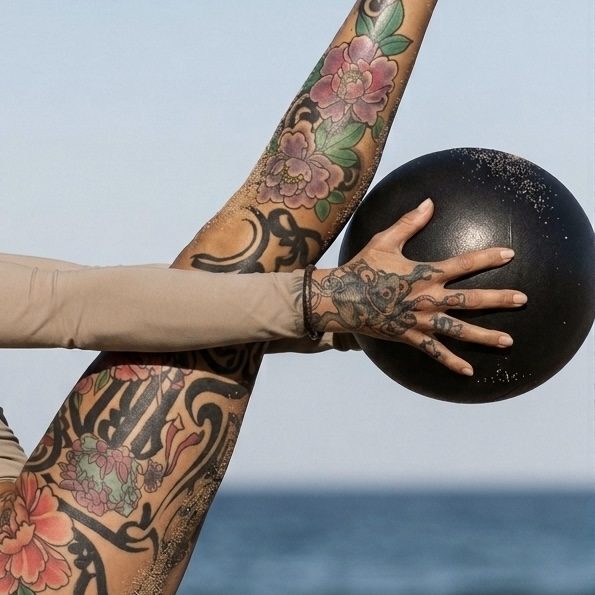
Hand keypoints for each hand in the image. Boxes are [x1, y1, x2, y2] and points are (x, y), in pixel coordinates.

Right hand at [308, 198, 526, 375]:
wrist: (340, 298)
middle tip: (523, 300)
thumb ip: (409, 223)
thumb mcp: (384, 241)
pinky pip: (434, 352)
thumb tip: (429, 202)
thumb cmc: (362, 267)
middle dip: (498, 299)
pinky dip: (451, 362)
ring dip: (484, 336)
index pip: (463, 264)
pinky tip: (469, 371)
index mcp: (424, 274)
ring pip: (458, 330)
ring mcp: (420, 321)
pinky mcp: (409, 336)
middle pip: (470, 300)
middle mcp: (427, 299)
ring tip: (508, 341)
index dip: (487, 258)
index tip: (509, 254)